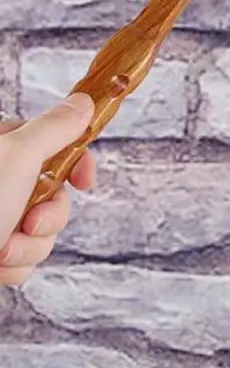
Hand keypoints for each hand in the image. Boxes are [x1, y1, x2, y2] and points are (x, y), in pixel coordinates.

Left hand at [0, 93, 95, 285]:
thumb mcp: (17, 157)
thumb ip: (55, 128)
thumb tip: (83, 102)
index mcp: (2, 150)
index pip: (55, 144)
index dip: (76, 163)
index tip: (83, 182)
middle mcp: (1, 181)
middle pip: (55, 193)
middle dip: (50, 217)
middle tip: (29, 223)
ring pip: (43, 230)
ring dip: (30, 246)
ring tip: (1, 250)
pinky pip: (25, 259)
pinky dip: (14, 265)